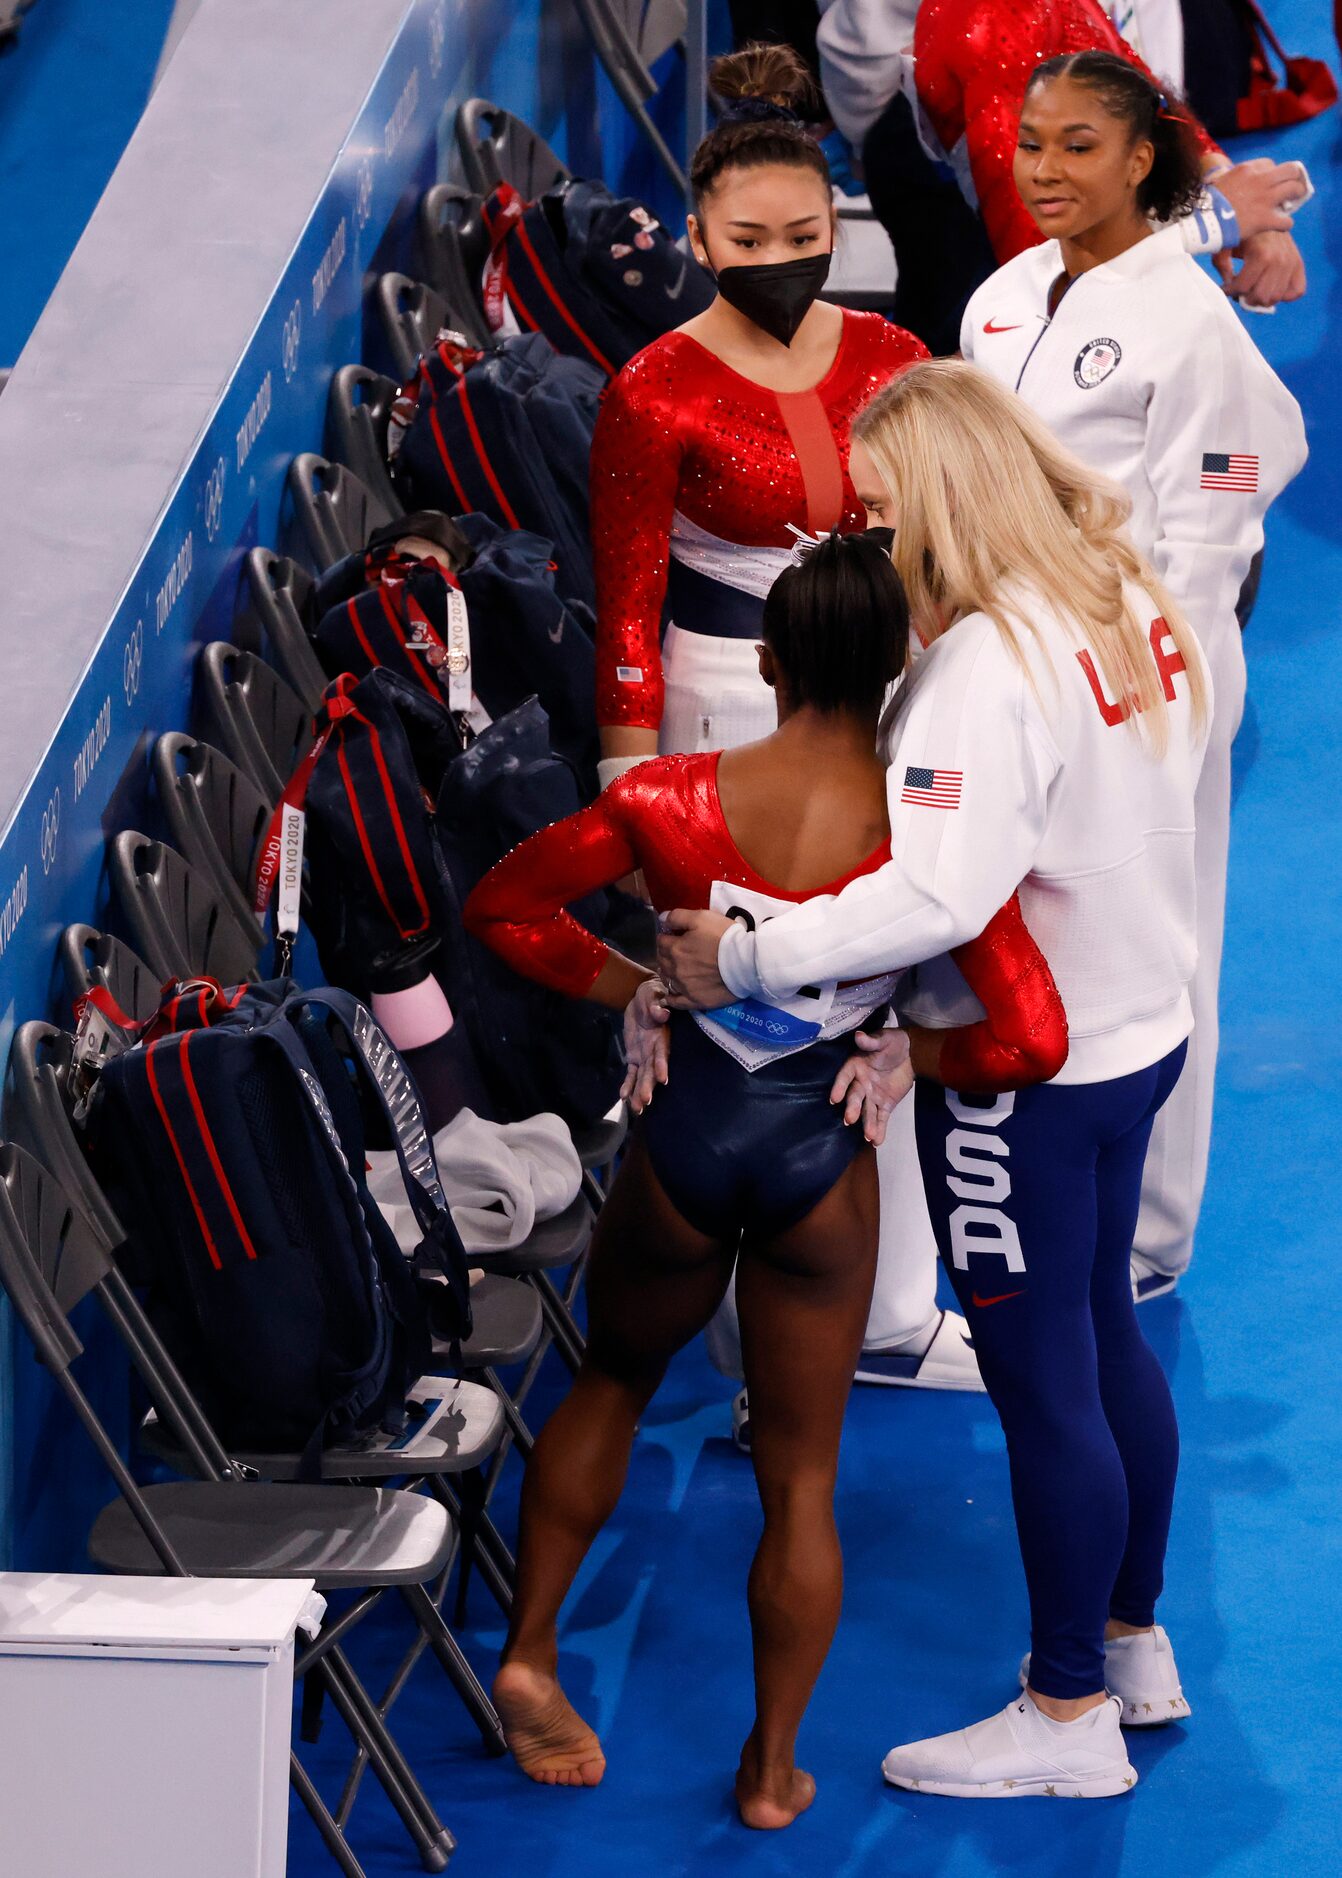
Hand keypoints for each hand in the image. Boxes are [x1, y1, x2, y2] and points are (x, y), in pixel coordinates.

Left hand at [620, 977, 670, 1112]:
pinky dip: (628, 1084)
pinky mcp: (635, 1056)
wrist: (643, 998)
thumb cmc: (652, 994)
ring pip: (642, 1077)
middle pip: (652, 1071)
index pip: (662, 1052)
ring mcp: (645, 1055)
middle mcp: (655, 1049)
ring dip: (639, 1092)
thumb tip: (662, 1013)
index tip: (663, 1079)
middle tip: (645, 1102)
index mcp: (661, 1036)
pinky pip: (631, 1073)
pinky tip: (624, 1097)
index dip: (662, 1064)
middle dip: (648, 1086)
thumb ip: (656, 1006)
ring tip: (637, 1109)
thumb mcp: (653, 995)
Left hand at [656, 909, 734, 1009]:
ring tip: (676, 970)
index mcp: (675, 948)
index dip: (667, 937)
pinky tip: (671, 995)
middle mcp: (675, 969)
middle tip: (676, 951)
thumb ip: (678, 917)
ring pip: (667, 979)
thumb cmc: (724, 937)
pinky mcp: (695, 1000)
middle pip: (662, 960)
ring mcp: (684, 986)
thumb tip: (662, 919)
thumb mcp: (701, 917)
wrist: (746, 962)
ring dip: (668, 973)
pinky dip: (671, 998)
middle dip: (666, 954)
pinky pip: (676, 1002)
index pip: (661, 941)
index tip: (674, 936)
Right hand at [829, 1028, 913, 1146]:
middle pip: (855, 1097)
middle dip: (852, 1108)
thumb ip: (871, 1041)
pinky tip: (876, 1141)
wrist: (912, 1053)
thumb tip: (858, 1036)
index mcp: (856, 1066)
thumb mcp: (883, 1039)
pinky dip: (879, 1129)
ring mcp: (872, 1096)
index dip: (839, 1087)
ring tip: (868, 1136)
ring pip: (868, 1111)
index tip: (834, 1098)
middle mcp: (860, 1083)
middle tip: (849, 1119)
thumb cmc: (893, 1043)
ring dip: (867, 1123)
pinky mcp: (885, 1104)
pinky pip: (881, 1118)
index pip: (845, 1077)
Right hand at [1212, 157, 1306, 242]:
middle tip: (1290, 189)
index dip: (1271, 174)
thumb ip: (1230, 179)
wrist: (1203, 222)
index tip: (1268, 184)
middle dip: (1293, 179)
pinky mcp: (1265, 219)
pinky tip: (1280, 225)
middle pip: (1290, 170)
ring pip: (1294, 189)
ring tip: (1290, 204)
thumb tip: (1229, 181)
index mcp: (1247, 169)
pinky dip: (1285, 224)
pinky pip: (1287, 220)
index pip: (1270, 164)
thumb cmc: (1205, 204)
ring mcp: (1265, 199)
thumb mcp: (1218, 182)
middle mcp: (1260, 180)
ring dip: (1295, 197)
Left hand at [1215, 229, 1306, 306]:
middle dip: (1246, 297)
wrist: (1268, 213)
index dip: (1230, 291)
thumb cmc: (1245, 230)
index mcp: (1261, 254)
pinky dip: (1284, 295)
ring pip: (1275, 297)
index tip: (1226, 288)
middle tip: (1241, 290)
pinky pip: (1297, 291)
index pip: (1243, 288)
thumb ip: (1222, 265)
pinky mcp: (1298, 263)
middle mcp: (1279, 259)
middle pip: (1260, 297)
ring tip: (1254, 288)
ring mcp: (1291, 262)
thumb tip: (1228, 285)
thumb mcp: (1227, 244)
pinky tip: (1272, 289)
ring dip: (1262, 298)